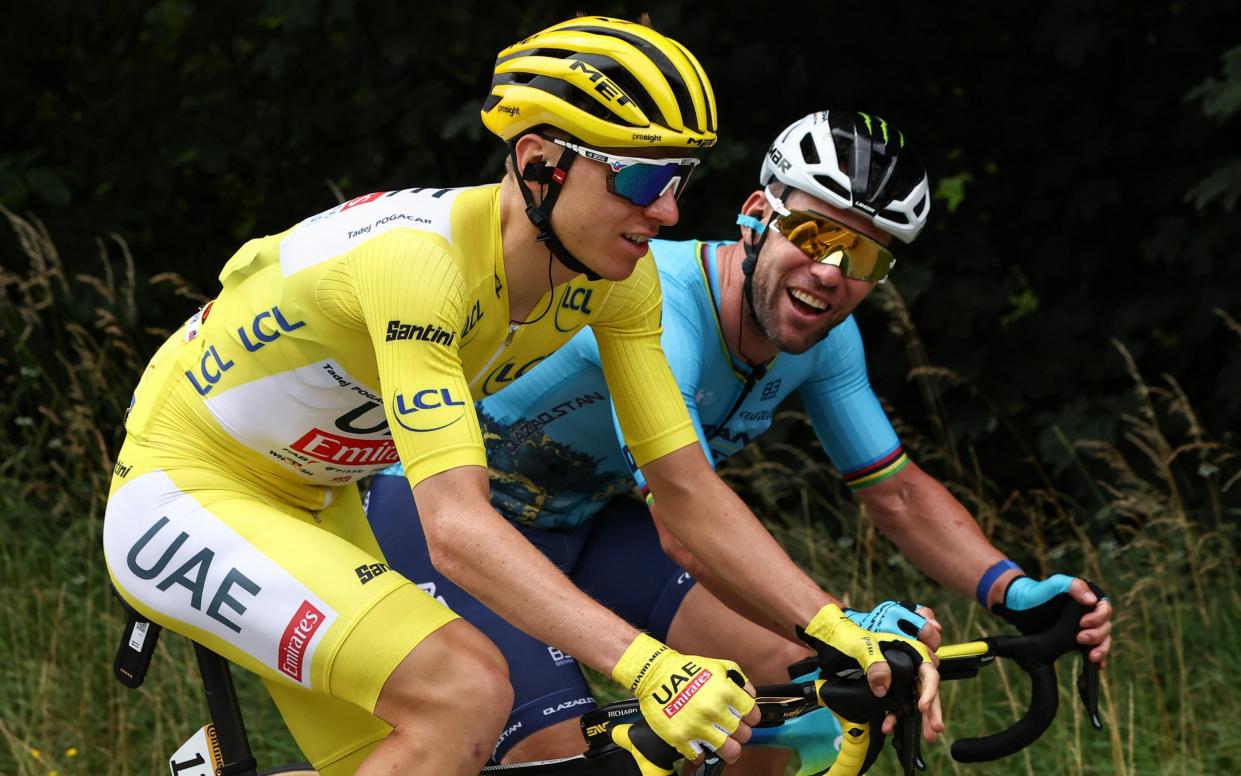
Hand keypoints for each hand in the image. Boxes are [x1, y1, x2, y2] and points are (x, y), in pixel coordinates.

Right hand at [612, 633, 759, 761]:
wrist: (655, 674)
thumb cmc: (688, 669)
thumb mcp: (719, 666)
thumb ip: (740, 682)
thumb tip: (750, 698)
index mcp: (726, 692)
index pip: (753, 715)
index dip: (750, 717)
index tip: (743, 718)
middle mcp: (714, 710)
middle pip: (743, 735)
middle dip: (739, 732)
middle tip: (729, 728)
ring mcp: (697, 726)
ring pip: (729, 751)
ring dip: (728, 748)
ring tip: (722, 743)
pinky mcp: (681, 738)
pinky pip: (701, 756)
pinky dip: (702, 752)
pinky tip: (699, 742)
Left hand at [799, 604, 942, 741]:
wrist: (829, 636)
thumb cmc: (846, 634)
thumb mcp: (859, 645)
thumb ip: (874, 663)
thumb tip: (883, 688)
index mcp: (906, 646)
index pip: (927, 669)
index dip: (929, 688)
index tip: (923, 706)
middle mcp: (906, 659)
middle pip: (926, 686)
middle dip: (933, 709)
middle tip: (935, 729)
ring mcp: (896, 672)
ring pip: (914, 696)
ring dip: (920, 716)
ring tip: (928, 736)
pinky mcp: (886, 683)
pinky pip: (896, 700)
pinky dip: (895, 714)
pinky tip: (888, 726)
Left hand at [992, 575, 1112, 665]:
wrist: (1020, 607)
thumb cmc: (1038, 593)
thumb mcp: (1055, 584)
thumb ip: (1074, 586)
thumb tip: (1092, 600)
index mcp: (1087, 599)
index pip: (1105, 609)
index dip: (1099, 617)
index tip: (1083, 623)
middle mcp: (1088, 614)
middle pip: (1106, 627)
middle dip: (1097, 635)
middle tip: (1080, 638)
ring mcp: (1083, 628)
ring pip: (1103, 640)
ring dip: (1101, 649)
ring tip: (1091, 656)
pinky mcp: (1076, 641)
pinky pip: (1093, 650)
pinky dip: (1099, 658)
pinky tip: (1097, 665)